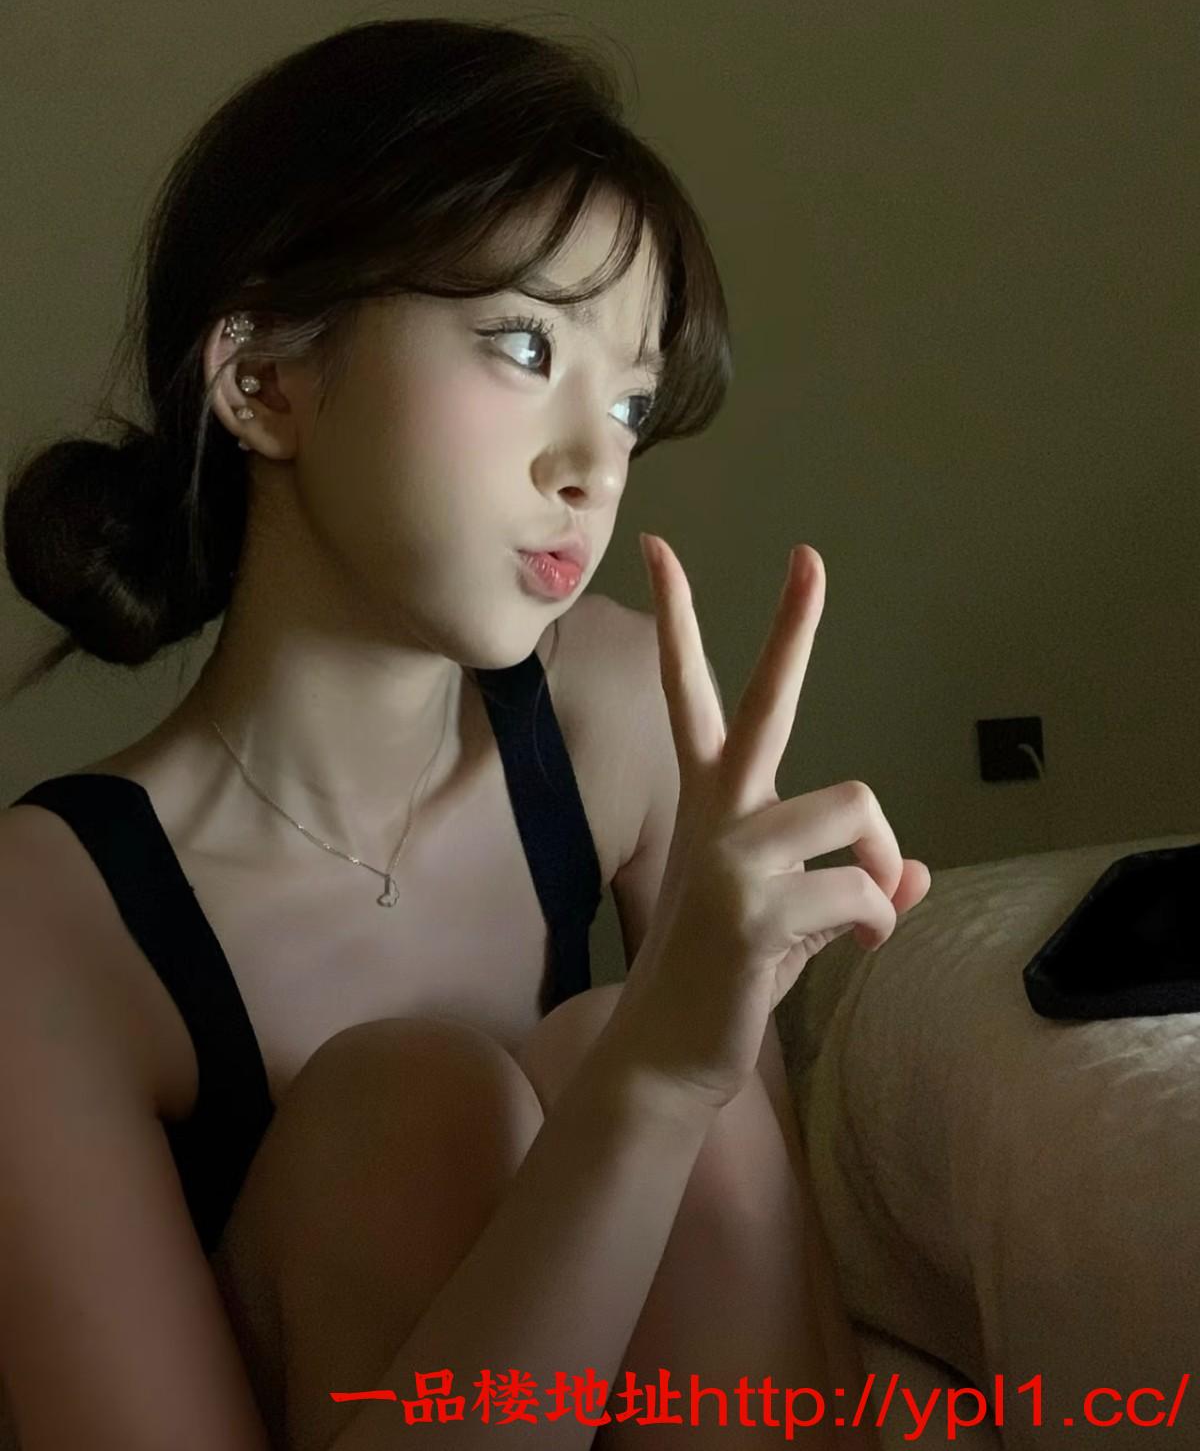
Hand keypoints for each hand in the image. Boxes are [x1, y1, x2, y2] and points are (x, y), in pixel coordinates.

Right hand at [601, 536, 931, 1115]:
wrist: (669, 1055)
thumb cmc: (729, 976)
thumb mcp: (793, 918)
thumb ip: (847, 883)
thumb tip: (919, 878)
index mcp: (713, 800)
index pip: (693, 693)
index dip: (677, 619)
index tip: (662, 550)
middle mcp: (717, 812)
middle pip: (764, 701)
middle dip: (791, 627)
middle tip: (808, 559)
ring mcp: (731, 855)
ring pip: (856, 806)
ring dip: (881, 860)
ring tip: (867, 909)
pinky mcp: (756, 908)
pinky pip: (864, 888)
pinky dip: (878, 919)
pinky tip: (857, 945)